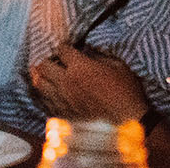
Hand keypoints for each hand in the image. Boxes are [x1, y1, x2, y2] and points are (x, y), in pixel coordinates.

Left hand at [28, 45, 150, 122]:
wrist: (129, 124)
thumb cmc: (126, 93)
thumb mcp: (118, 66)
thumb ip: (99, 56)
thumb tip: (88, 53)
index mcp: (80, 67)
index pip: (61, 50)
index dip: (63, 47)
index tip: (66, 49)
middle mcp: (67, 82)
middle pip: (43, 66)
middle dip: (47, 60)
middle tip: (52, 61)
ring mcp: (64, 100)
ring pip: (40, 85)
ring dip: (42, 77)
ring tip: (45, 75)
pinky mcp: (65, 115)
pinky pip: (46, 103)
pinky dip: (46, 96)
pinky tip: (51, 94)